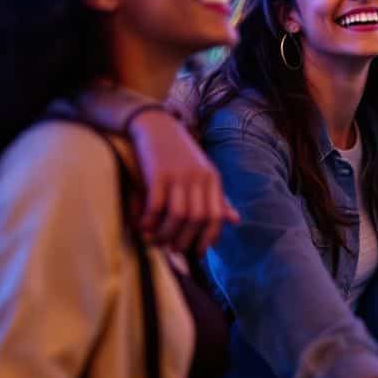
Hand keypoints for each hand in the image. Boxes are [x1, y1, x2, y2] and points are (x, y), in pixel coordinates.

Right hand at [129, 108, 238, 253]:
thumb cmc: (180, 154)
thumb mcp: (203, 173)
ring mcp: (178, 175)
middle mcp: (198, 177)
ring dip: (165, 234)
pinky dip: (149, 220)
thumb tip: (236, 220)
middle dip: (184, 241)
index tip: (198, 252)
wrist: (156, 125)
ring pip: (178, 215)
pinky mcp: (157, 173)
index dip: (208, 238)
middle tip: (172, 250)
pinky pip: (156, 205)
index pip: (216, 216)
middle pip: (197, 219)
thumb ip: (218, 197)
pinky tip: (142, 225)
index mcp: (212, 178)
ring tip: (155, 241)